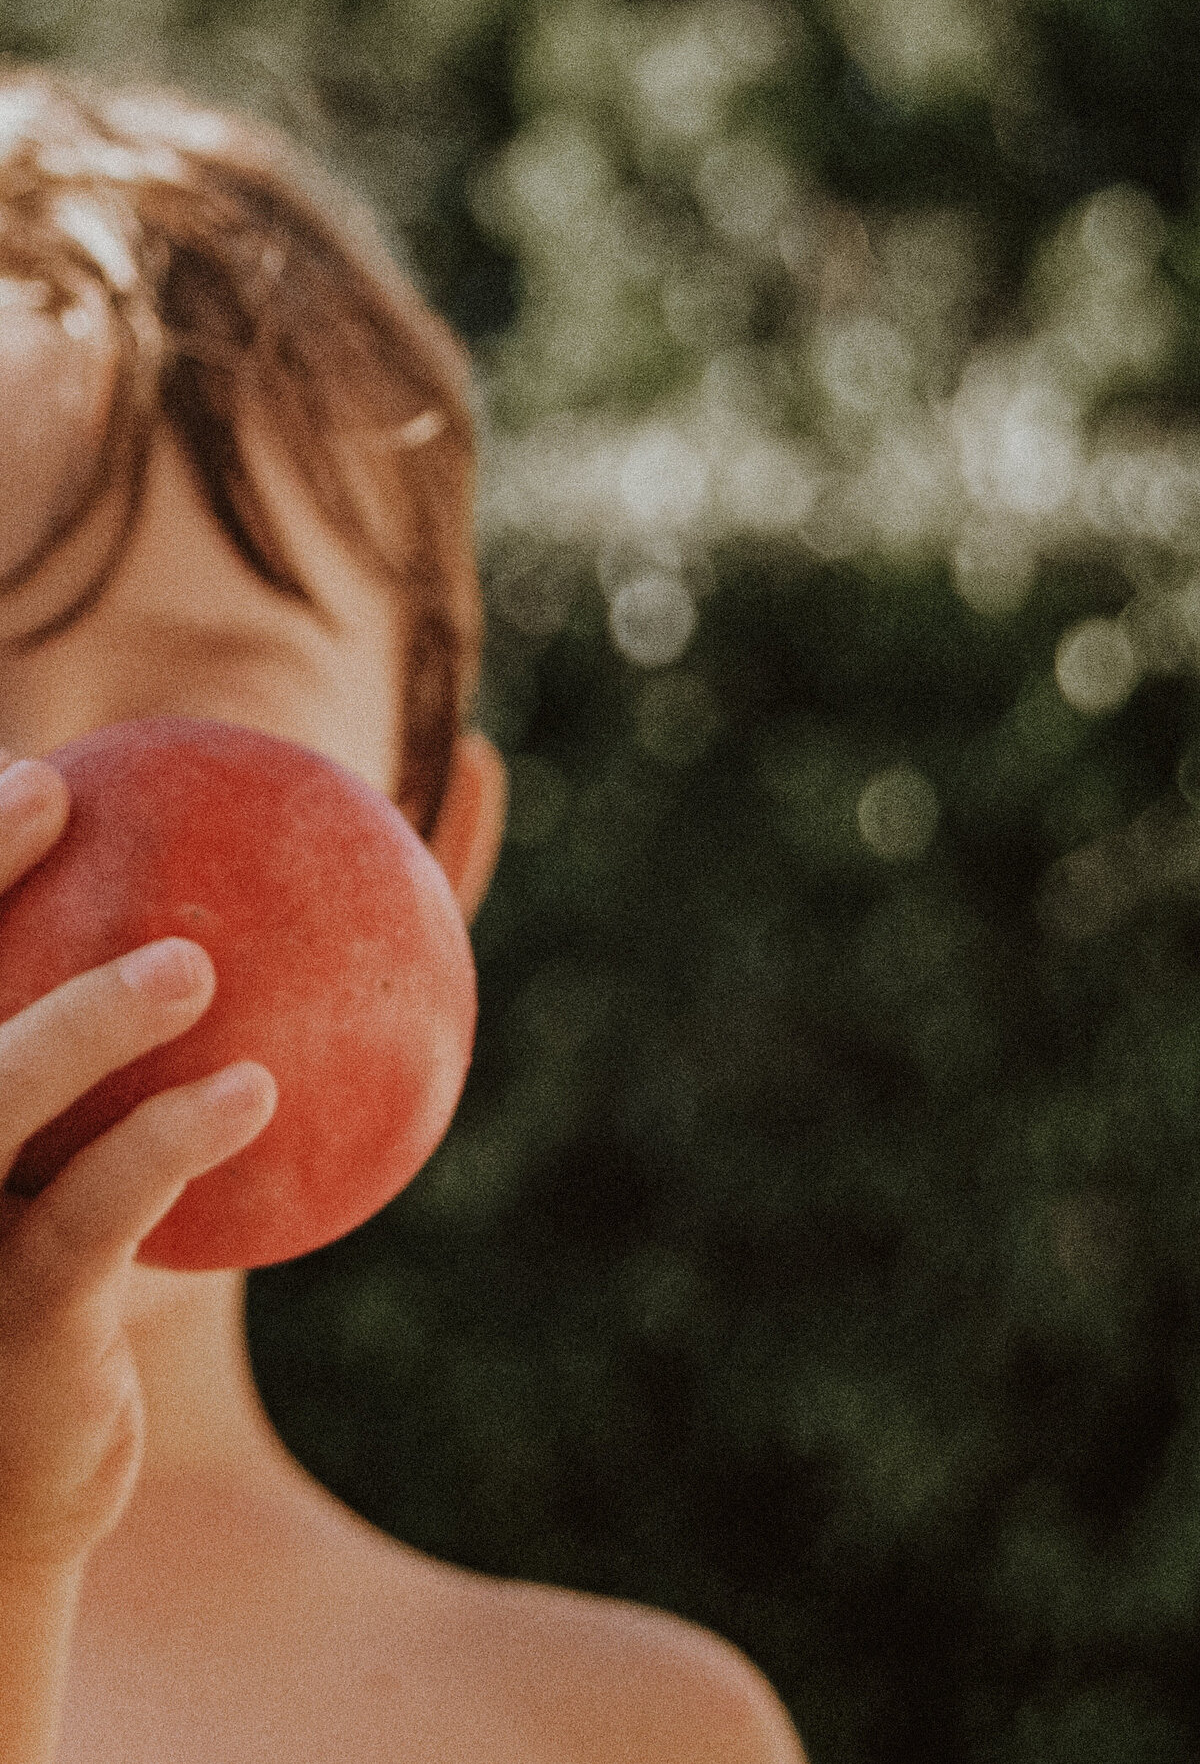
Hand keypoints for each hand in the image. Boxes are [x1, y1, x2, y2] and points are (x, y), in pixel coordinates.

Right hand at [0, 749, 276, 1567]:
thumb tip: (397, 870)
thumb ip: (239, 1029)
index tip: (40, 768)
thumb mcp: (133, 1148)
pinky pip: (89, 1212)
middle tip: (58, 788)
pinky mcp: (18, 1318)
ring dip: (78, 1024)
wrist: (40, 1454)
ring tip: (190, 964)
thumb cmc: (100, 1261)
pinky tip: (253, 1094)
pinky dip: (165, 1143)